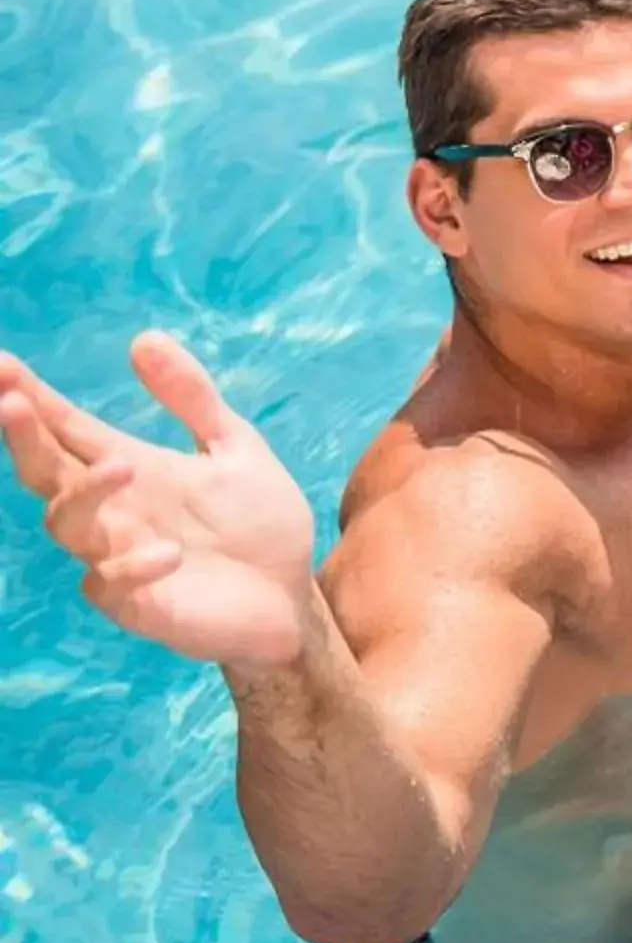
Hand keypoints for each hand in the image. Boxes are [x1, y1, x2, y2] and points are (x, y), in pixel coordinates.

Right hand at [0, 335, 316, 669]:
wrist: (292, 597)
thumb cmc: (258, 523)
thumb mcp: (235, 447)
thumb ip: (192, 398)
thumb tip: (143, 337)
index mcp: (129, 467)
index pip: (66, 428)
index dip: (30, 396)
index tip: (2, 362)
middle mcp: (111, 510)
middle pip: (47, 471)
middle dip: (25, 437)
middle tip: (12, 402)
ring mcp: (117, 557)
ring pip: (68, 524)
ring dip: (86, 494)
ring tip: (122, 468)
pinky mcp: (138, 605)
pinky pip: (111, 586)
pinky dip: (133, 567)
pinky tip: (168, 553)